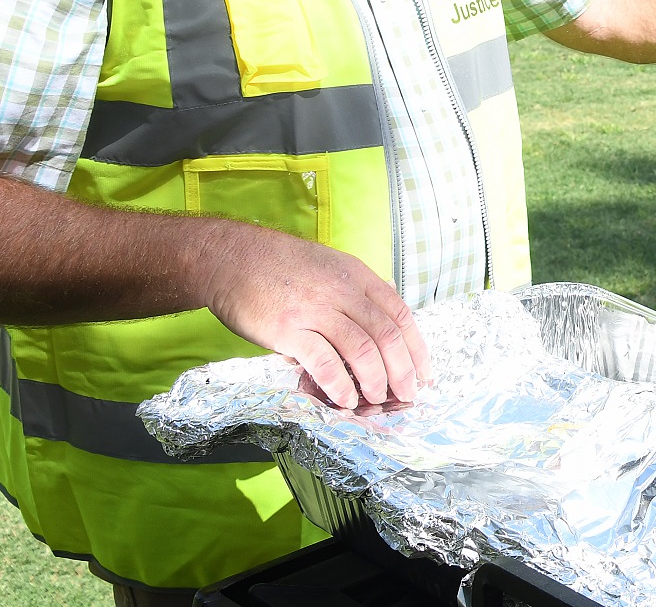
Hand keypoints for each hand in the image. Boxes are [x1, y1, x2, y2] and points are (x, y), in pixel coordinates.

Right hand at [200, 221, 431, 409]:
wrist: (231, 258)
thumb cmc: (281, 266)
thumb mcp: (330, 266)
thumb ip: (355, 292)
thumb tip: (381, 326)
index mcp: (357, 276)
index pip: (400, 314)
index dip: (417, 348)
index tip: (424, 373)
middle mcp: (342, 291)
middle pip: (386, 335)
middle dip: (403, 370)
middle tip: (408, 394)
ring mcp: (315, 310)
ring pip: (362, 350)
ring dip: (376, 380)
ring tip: (379, 398)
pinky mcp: (288, 330)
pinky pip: (324, 362)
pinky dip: (340, 385)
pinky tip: (346, 399)